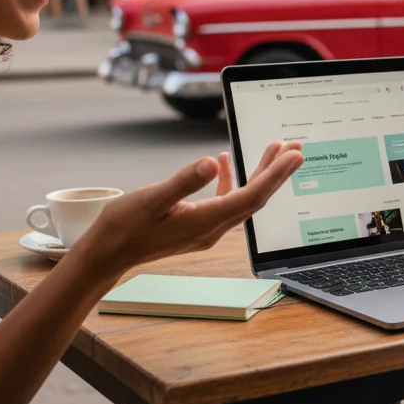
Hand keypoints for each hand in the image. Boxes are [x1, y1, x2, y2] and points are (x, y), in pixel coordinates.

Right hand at [75, 142, 303, 275]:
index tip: (294, 154)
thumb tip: (213, 163)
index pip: (252, 194)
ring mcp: (206, 230)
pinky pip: (224, 202)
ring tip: (273, 150)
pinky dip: (231, 181)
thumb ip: (184, 181)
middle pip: (256, 197)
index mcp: (207, 221)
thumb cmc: (124, 227)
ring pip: (243, 199)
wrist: (106, 255)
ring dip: (259, 174)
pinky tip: (224, 163)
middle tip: (297, 147)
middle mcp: (213, 228)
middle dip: (278, 172)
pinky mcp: (196, 226)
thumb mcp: (152, 198)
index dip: (276, 174)